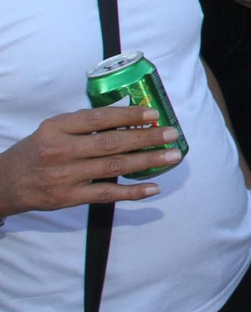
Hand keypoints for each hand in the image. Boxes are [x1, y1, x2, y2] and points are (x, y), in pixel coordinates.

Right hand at [0, 106, 175, 217]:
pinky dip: (132, 191)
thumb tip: (129, 117)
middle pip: (111, 142)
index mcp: (57, 128)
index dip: (128, 115)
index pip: (98, 119)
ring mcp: (64, 176)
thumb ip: (84, 124)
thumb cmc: (38, 150)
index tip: (154, 114)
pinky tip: (153, 188)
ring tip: (172, 156)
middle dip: (146, 138)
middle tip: (172, 134)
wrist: (6, 183)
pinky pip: (106, 193)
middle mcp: (60, 150)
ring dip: (147, 161)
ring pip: (113, 166)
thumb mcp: (54, 129)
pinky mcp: (68, 198)